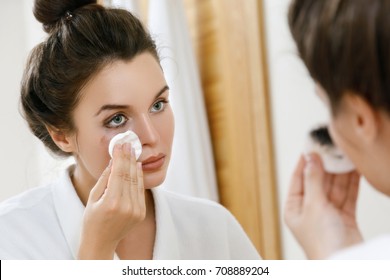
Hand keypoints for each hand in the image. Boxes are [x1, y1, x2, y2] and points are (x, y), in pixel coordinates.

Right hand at [78, 143, 144, 258]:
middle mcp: (127, 206)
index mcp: (112, 202)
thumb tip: (113, 161)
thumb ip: (105, 179)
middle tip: (128, 143)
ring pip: (136, 181)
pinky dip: (139, 177)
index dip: (120, 157)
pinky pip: (140, 190)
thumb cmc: (91, 220)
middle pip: (129, 175)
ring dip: (134, 165)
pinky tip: (136, 166)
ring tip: (133, 151)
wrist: (101, 242)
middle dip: (129, 157)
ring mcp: (136, 211)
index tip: (120, 144)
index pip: (119, 173)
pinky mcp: (141, 213)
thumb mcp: (93, 197)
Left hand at [284, 153, 362, 258]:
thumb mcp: (314, 205)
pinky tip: (354, 169)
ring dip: (339, 172)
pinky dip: (351, 183)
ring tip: (345, 154)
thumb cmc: (321, 242)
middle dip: (325, 165)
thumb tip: (309, 159)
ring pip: (333, 187)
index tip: (310, 146)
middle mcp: (309, 209)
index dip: (304, 162)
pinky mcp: (344, 217)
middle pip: (317, 181)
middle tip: (331, 147)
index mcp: (294, 208)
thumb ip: (313, 180)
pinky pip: (347, 195)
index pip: (297, 178)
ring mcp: (327, 213)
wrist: (344, 263)